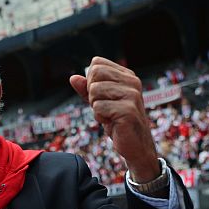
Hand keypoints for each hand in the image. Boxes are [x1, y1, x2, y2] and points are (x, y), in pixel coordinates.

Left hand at [70, 57, 159, 181]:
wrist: (135, 145)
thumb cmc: (117, 121)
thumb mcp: (100, 102)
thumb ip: (86, 89)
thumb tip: (73, 78)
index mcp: (127, 76)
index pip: (97, 64)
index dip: (90, 80)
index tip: (101, 96)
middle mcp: (132, 82)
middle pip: (94, 74)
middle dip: (91, 93)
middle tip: (104, 107)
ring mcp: (132, 96)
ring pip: (94, 91)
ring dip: (96, 107)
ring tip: (110, 115)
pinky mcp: (128, 110)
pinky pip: (98, 107)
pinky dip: (100, 117)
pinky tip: (112, 122)